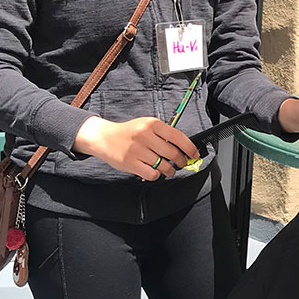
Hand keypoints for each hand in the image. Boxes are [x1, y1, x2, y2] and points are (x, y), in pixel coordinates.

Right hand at [73, 116, 199, 179]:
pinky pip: (152, 174)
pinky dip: (156, 175)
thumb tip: (183, 148)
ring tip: (169, 169)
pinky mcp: (131, 163)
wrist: (104, 138)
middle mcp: (145, 136)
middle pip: (172, 153)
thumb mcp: (146, 126)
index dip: (189, 148)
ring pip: (163, 165)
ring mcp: (138, 150)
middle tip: (181, 163)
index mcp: (152, 124)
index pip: (178, 137)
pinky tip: (154, 171)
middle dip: (181, 161)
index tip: (194, 154)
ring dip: (170, 170)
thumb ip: (163, 134)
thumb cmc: (129, 132)